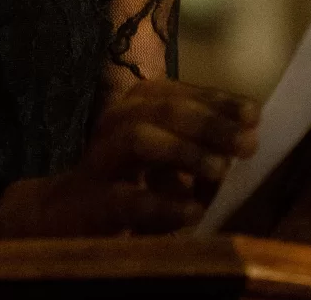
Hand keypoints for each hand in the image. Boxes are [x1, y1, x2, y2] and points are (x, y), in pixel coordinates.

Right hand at [0, 80, 259, 236]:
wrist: (56, 218)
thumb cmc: (125, 185)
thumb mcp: (164, 161)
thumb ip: (199, 148)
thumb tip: (248, 138)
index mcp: (132, 110)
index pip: (174, 93)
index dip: (215, 99)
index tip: (253, 113)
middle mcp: (113, 125)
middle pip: (160, 108)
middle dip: (208, 122)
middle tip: (247, 143)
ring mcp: (99, 162)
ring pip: (137, 138)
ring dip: (183, 150)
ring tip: (221, 170)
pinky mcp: (89, 203)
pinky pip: (125, 200)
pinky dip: (161, 206)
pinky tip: (192, 213)